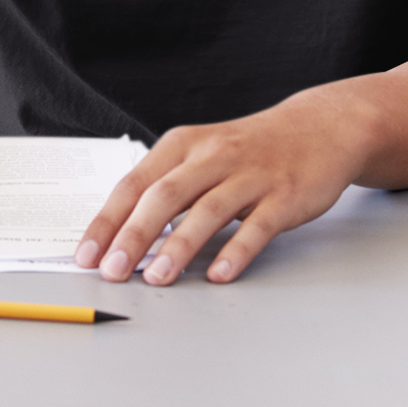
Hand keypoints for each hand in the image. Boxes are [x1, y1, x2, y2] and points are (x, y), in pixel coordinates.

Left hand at [74, 91, 371, 286]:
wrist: (320, 128)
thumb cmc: (250, 149)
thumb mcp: (200, 154)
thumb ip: (166, 188)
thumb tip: (122, 236)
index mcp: (182, 146)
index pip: (134, 185)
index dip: (107, 221)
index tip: (87, 255)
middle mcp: (213, 156)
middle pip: (164, 196)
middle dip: (134, 236)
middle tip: (114, 271)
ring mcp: (250, 175)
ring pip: (207, 211)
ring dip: (180, 247)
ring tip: (159, 278)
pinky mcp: (284, 195)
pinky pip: (257, 226)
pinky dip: (237, 250)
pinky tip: (220, 273)